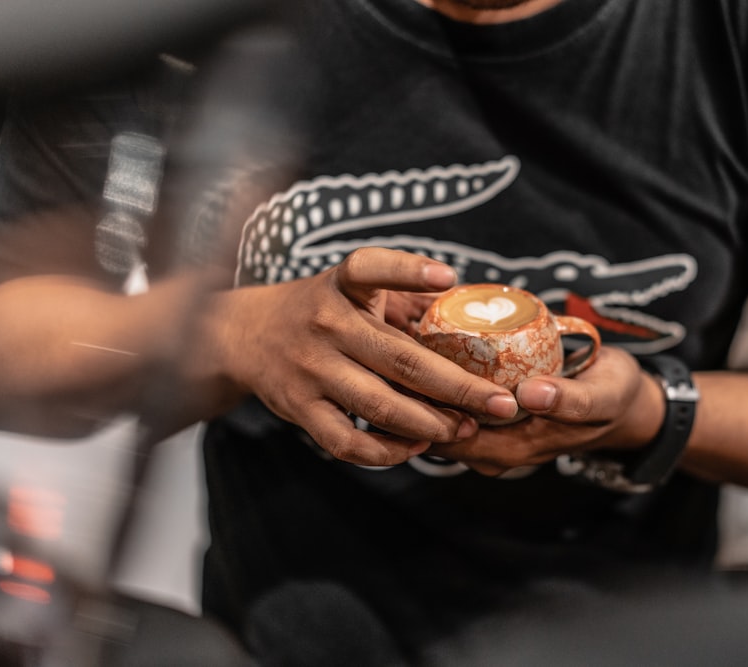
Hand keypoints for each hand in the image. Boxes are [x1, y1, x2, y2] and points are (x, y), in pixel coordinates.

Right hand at [197, 248, 518, 465]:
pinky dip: (387, 450)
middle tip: (503, 404)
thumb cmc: (318, 310)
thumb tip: (474, 314)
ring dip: (431, 424)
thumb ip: (401, 298)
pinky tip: (417, 445)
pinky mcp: (300, 408)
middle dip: (460, 387)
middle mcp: (327, 324)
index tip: (447, 276)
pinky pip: (347, 442)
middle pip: (403, 360)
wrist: (244, 334)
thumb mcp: (349, 288)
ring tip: (467, 429)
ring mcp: (312, 370)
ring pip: (381, 405)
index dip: (408, 271)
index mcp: (342, 285)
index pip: (371, 268)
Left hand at [428, 346, 662, 475]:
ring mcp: (491, 436)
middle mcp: (494, 450)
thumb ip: (571, 400)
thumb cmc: (613, 397)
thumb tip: (531, 395)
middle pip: (435, 427)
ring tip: (409, 341)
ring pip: (442, 415)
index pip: (449, 437)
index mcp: (513, 450)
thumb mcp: (602, 397)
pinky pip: (456, 403)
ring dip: (425, 385)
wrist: (624, 405)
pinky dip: (442, 380)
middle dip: (414, 393)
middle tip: (400, 345)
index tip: (410, 366)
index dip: (424, 407)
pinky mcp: (493, 419)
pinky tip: (432, 347)